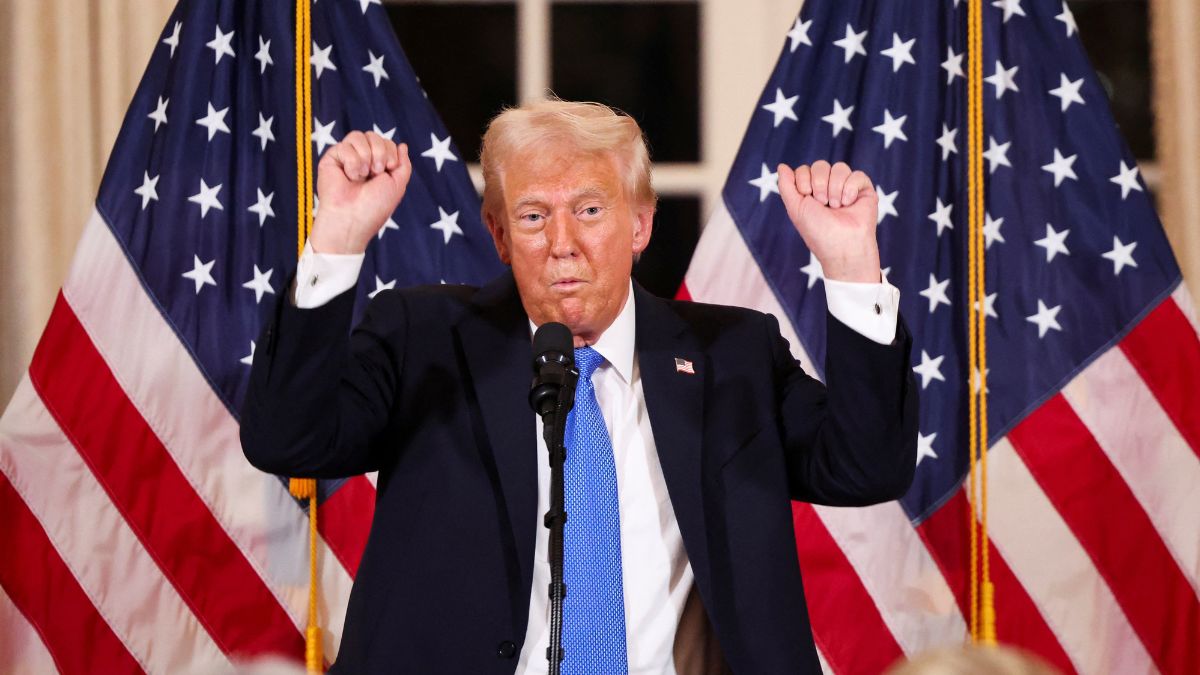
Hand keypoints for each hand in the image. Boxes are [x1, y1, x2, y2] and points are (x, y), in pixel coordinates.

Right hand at [310, 131, 411, 253]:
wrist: (352, 219)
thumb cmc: (374, 207)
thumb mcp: (398, 185)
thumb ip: (403, 164)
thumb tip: (402, 145)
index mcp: (377, 165)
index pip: (386, 142)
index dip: (390, 151)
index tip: (388, 169)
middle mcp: (361, 160)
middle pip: (373, 135)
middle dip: (380, 151)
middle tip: (376, 172)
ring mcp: (346, 159)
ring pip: (357, 135)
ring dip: (366, 155)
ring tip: (362, 175)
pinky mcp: (331, 159)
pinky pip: (344, 145)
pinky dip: (352, 162)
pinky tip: (349, 177)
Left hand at [778, 160, 881, 282]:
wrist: (842, 246)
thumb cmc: (818, 231)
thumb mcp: (795, 208)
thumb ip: (786, 186)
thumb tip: (781, 166)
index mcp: (811, 192)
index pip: (804, 169)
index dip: (803, 180)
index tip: (807, 199)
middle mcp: (829, 187)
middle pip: (821, 165)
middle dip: (819, 183)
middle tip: (823, 203)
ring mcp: (846, 187)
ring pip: (839, 167)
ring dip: (835, 188)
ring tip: (837, 207)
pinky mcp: (864, 190)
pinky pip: (857, 174)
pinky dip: (850, 189)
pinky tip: (850, 203)